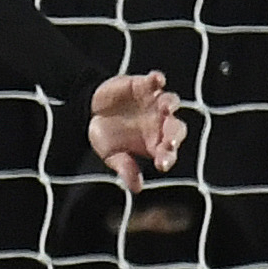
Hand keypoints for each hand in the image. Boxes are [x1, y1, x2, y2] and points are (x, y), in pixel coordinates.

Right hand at [88, 71, 186, 195]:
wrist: (91, 110)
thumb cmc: (107, 135)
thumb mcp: (112, 154)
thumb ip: (125, 168)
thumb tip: (136, 188)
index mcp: (157, 142)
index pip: (168, 151)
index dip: (167, 157)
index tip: (161, 165)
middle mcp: (161, 122)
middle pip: (176, 127)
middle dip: (174, 133)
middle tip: (169, 140)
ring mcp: (155, 103)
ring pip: (170, 102)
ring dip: (169, 104)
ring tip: (164, 108)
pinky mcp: (144, 85)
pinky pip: (156, 81)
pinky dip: (157, 80)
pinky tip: (156, 79)